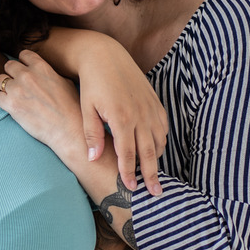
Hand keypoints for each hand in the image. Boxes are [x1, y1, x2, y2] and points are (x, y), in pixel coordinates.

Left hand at [0, 50, 85, 162]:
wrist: (69, 130)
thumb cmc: (71, 107)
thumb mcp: (64, 82)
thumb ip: (48, 73)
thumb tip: (42, 72)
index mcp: (41, 67)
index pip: (23, 54)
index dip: (23, 62)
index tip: (25, 70)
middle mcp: (27, 75)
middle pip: (8, 65)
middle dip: (12, 73)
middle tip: (19, 84)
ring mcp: (17, 89)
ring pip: (0, 80)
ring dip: (6, 87)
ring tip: (16, 96)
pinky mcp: (11, 105)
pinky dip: (4, 101)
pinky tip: (14, 106)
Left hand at [75, 47, 166, 195]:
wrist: (105, 56)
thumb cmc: (91, 84)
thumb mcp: (86, 108)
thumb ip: (91, 134)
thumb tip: (94, 158)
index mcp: (122, 118)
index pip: (128, 154)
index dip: (129, 173)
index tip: (130, 188)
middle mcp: (140, 115)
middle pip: (149, 152)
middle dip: (151, 175)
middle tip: (155, 193)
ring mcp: (150, 108)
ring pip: (159, 141)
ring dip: (156, 159)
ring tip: (153, 174)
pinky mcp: (155, 101)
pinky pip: (163, 127)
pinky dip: (161, 141)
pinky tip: (154, 149)